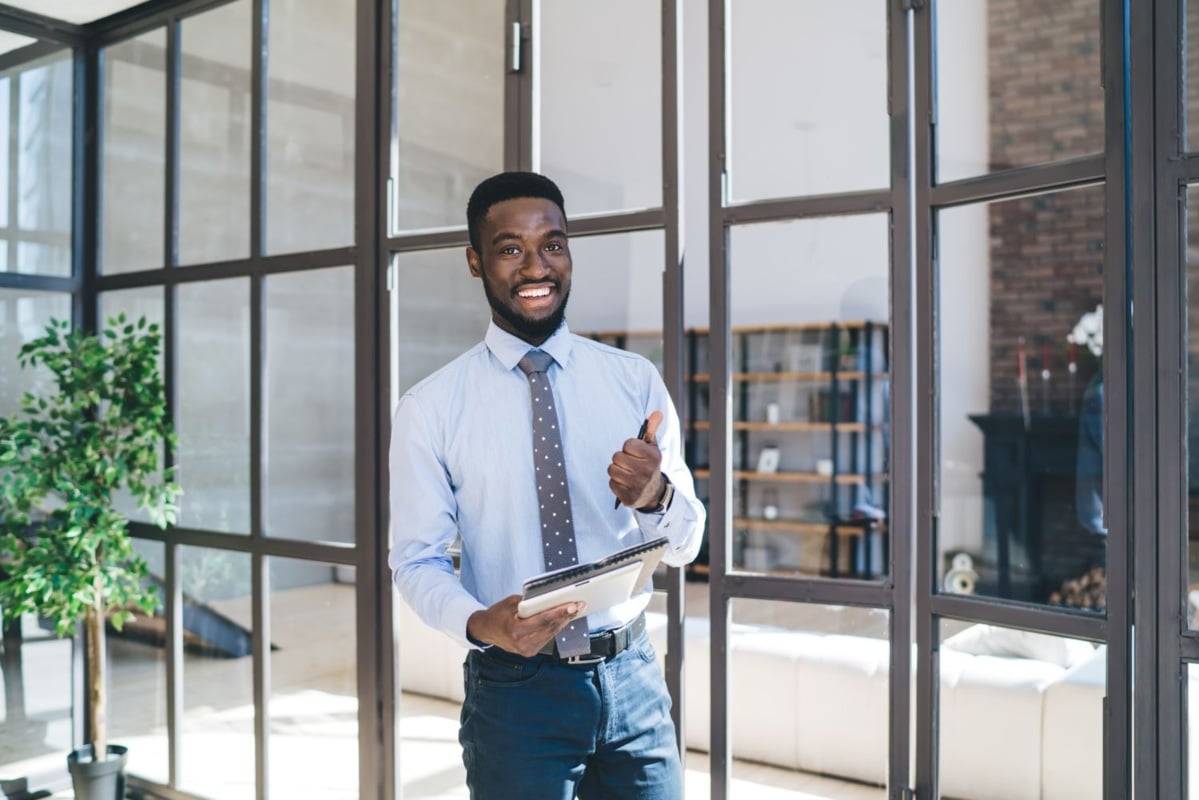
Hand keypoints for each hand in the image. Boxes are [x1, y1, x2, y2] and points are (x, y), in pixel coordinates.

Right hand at [466, 595, 586, 656]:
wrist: (486, 630)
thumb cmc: (498, 614)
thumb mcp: (511, 602)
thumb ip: (530, 602)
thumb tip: (551, 599)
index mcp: (515, 631)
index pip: (543, 621)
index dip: (559, 613)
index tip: (572, 605)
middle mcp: (522, 643)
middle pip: (550, 628)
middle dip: (566, 615)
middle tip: (580, 604)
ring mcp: (527, 650)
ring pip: (551, 634)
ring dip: (564, 621)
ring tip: (576, 610)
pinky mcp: (530, 652)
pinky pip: (547, 638)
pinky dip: (556, 627)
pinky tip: (564, 618)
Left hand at [609, 410, 664, 508]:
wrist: (654, 492)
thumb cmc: (649, 464)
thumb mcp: (652, 447)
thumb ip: (651, 429)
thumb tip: (657, 412)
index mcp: (653, 457)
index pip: (628, 445)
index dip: (629, 447)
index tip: (635, 453)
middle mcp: (647, 471)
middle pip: (617, 457)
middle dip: (621, 459)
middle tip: (629, 464)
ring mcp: (638, 486)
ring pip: (612, 470)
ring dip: (617, 470)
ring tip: (627, 473)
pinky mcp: (629, 498)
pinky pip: (611, 483)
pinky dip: (616, 483)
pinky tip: (625, 484)